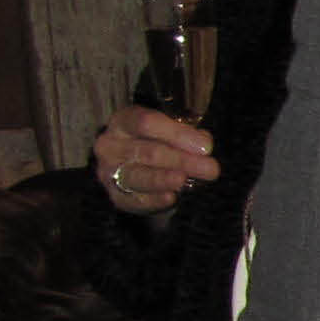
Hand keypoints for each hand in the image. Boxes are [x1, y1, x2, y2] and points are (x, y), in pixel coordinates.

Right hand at [93, 103, 217, 213]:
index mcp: (124, 121)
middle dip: (182, 161)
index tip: (205, 146)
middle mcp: (111, 145)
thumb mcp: (168, 129)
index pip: (147, 123)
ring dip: (164, 179)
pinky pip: (134, 199)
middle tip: (210, 168)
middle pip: (148, 152)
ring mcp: (109, 171)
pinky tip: (170, 197)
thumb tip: (204, 144)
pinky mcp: (115, 195)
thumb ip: (185, 133)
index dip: (177, 134)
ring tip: (183, 180)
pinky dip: (153, 200)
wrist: (137, 164)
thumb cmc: (156, 140)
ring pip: (139, 176)